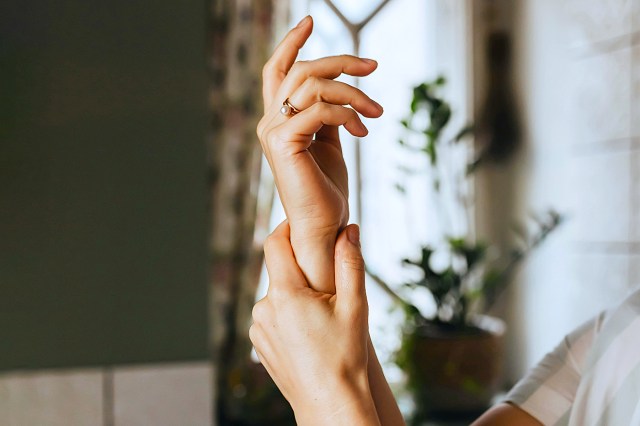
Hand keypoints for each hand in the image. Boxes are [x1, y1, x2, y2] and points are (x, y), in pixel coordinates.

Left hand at [250, 221, 378, 424]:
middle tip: (327, 280)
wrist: (330, 402)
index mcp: (286, 294)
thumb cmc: (346, 356)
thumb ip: (351, 262)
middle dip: (300, 269)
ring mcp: (258, 328)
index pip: (275, 243)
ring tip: (321, 314)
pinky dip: (287, 315)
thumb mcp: (356, 306)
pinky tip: (309, 333)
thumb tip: (349, 228)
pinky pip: (272, 316)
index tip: (303, 223)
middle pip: (279, 271)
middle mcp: (264, 308)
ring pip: (277, 295)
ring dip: (294, 294)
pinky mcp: (258, 343)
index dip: (287, 227)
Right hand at [257, 15, 382, 291]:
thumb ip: (329, 113)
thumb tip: (343, 88)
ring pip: (313, 84)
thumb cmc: (327, 187)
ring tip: (376, 112)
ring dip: (353, 92)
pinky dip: (347, 114)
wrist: (323, 224)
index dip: (292, 42)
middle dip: (342, 62)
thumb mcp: (330, 141)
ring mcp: (272, 131)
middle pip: (302, 69)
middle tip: (373, 67)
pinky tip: (363, 131)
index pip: (278, 70)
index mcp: (279, 119)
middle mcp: (269, 121)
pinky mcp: (282, 142)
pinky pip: (320, 109)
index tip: (311, 21)